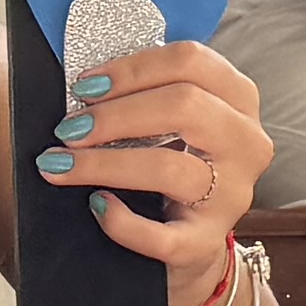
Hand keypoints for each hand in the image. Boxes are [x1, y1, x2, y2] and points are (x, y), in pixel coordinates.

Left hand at [42, 36, 274, 305]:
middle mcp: (245, 144)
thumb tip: (86, 87)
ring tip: (60, 163)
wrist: (191, 243)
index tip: (85, 86)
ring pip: (169, 167)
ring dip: (103, 163)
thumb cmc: (176, 165)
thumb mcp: (177, 121)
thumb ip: (147, 95)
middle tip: (69, 128)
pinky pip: (162, 237)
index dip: (132, 69)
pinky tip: (98, 205)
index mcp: (238, 99)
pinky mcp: (206, 243)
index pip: (191, 62)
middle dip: (114, 115)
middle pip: (184, 106)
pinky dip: (122, 222)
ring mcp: (231, 196)